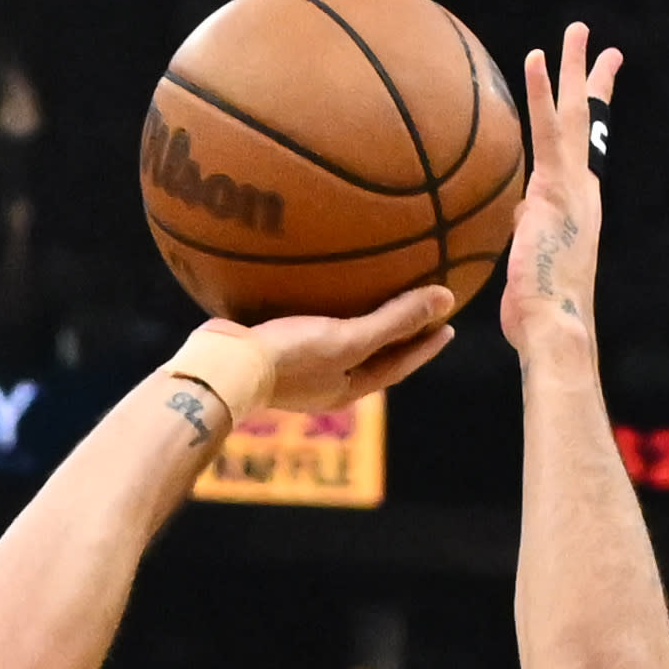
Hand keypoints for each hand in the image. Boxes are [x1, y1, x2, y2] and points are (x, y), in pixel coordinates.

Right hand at [176, 286, 462, 430]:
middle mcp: (324, 381)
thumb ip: (395, 320)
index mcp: (346, 388)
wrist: (219, 367)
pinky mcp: (270, 346)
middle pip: (372, 354)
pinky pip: (307, 321)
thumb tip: (447, 299)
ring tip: (374, 294)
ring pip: (339, 339)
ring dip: (361, 319)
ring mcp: (295, 366)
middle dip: (398, 334)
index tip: (448, 324)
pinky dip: (323, 305)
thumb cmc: (288, 357)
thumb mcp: (348, 338)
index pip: (397, 365)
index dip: (425, 345)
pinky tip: (317, 281)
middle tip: (423, 311)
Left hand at [500, 28, 621, 363]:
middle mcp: (582, 192)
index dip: (591, 123)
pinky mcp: (555, 188)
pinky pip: (547, 130)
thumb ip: (529, 230)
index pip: (584, 155)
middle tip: (601, 45)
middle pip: (589, 125)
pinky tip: (535, 58)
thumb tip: (520, 214)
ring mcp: (572, 187)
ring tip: (576, 30)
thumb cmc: (538, 314)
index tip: (594, 94)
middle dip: (594, 83)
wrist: (554, 329)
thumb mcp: (529, 263)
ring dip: (575, 69)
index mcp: (577, 209)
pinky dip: (542, 92)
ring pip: (576, 116)